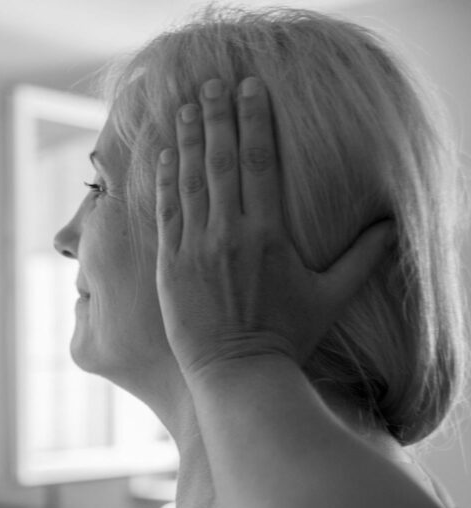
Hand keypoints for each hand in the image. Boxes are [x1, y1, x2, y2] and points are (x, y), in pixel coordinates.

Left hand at [154, 77, 393, 378]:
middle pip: (222, 162)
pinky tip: (164, 155)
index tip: (250, 89)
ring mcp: (195, 248)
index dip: (254, 121)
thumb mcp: (331, 295)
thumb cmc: (288, 336)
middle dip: (218, 118)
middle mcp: (228, 233)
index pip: (260, 162)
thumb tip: (393, 225)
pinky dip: (164, 181)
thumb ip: (362, 257)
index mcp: (267, 233)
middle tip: (211, 84)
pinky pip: (166, 213)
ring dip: (187, 140)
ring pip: (189, 181)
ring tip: (185, 108)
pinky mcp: (170, 265)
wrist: (239, 372)